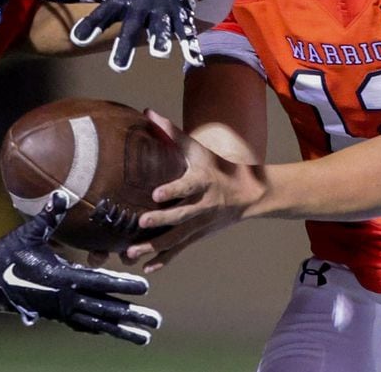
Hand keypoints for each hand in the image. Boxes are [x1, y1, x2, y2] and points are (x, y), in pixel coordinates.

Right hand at [0, 192, 161, 344]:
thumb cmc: (7, 255)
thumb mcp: (28, 233)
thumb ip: (49, 216)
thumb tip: (62, 194)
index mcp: (62, 278)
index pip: (99, 282)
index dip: (122, 284)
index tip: (144, 288)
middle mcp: (65, 299)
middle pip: (105, 310)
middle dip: (132, 316)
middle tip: (156, 322)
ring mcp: (61, 310)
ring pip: (97, 323)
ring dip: (121, 330)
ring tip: (144, 337)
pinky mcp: (55, 315)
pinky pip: (83, 325)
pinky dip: (101, 328)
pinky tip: (113, 331)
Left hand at [38, 0, 218, 71]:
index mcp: (119, 1)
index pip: (101, 15)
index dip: (90, 27)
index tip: (77, 39)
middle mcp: (139, 8)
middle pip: (130, 31)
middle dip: (124, 47)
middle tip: (117, 66)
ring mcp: (161, 10)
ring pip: (160, 30)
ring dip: (161, 41)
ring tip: (160, 53)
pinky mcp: (180, 13)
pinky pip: (186, 32)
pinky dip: (192, 46)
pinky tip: (195, 60)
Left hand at [125, 111, 259, 272]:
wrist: (250, 193)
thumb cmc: (218, 166)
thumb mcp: (198, 148)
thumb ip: (172, 133)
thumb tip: (147, 112)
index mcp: (203, 181)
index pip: (187, 186)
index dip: (172, 190)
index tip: (155, 194)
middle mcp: (202, 205)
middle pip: (180, 216)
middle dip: (161, 221)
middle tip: (141, 223)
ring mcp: (200, 224)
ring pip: (176, 238)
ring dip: (154, 247)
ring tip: (131, 253)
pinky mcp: (197, 236)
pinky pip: (179, 250)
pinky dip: (164, 260)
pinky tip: (148, 268)